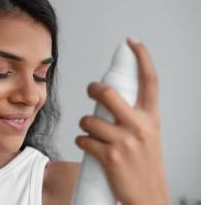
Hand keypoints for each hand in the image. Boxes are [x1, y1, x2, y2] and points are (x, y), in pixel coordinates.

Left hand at [75, 38, 169, 203]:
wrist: (148, 196)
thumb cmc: (144, 164)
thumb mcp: (148, 135)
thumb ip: (134, 115)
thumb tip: (110, 97)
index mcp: (151, 118)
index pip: (150, 81)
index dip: (142, 58)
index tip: (132, 42)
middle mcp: (140, 126)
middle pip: (108, 93)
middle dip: (93, 88)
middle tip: (91, 90)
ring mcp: (124, 141)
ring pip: (88, 120)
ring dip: (84, 126)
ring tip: (91, 133)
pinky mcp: (109, 156)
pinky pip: (83, 139)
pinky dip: (81, 141)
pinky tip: (89, 146)